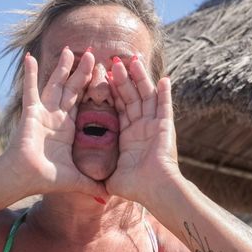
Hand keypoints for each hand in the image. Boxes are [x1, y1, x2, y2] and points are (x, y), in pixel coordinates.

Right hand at [0, 48, 107, 198]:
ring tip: (70, 50)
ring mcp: (43, 112)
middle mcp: (56, 117)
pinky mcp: (31, 112)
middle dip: (83, 72)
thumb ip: (92, 184)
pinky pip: (30, 89)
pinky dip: (29, 73)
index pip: (84, 104)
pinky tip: (30, 56)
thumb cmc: (45, 179)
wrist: (23, 179)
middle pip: (72, 89)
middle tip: (94, 54)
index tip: (105, 75)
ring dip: (62, 67)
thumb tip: (107, 198)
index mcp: (67, 128)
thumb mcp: (76, 180)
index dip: (94, 90)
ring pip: (56, 84)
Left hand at [104, 56, 180, 204]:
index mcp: (128, 135)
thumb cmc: (135, 188)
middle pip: (131, 96)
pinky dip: (165, 93)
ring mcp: (154, 126)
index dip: (112, 91)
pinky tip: (164, 79)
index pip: (119, 107)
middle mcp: (141, 127)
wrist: (154, 191)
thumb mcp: (111, 176)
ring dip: (141, 79)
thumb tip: (87, 182)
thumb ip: (99, 174)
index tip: (103, 76)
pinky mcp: (165, 128)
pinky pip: (165, 107)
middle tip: (115, 61)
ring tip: (134, 60)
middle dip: (123, 79)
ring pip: (147, 96)